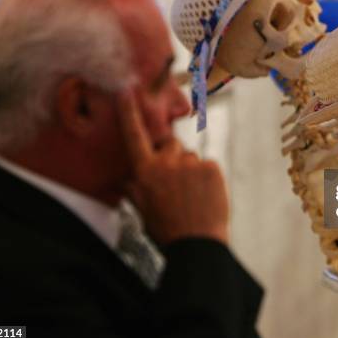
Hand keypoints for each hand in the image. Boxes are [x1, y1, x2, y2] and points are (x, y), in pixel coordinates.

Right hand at [117, 90, 228, 244]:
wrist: (197, 245)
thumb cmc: (167, 231)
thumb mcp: (142, 211)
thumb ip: (134, 189)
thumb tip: (126, 179)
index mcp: (145, 172)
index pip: (134, 136)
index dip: (129, 113)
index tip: (126, 91)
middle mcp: (166, 163)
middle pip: (171, 144)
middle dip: (172, 156)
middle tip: (177, 182)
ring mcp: (190, 164)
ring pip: (190, 157)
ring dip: (191, 169)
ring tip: (192, 195)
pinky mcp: (211, 167)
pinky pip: (207, 165)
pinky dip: (207, 177)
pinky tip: (205, 196)